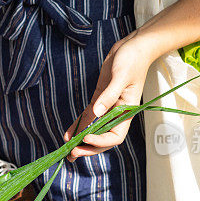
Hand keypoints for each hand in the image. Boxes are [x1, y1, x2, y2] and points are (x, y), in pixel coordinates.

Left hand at [64, 30, 158, 159]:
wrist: (132, 47)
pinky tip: (68, 134)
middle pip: (103, 138)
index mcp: (126, 112)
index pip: (115, 136)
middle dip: (88, 147)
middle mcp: (117, 114)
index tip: (86, 137)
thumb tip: (97, 113)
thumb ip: (108, 96)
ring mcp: (107, 107)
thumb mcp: (120, 77)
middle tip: (72, 153)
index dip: (100, 140)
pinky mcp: (99, 99)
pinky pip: (88, 118)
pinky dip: (78, 126)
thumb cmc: (132, 60)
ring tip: (67, 150)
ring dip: (81, 141)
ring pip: (93, 130)